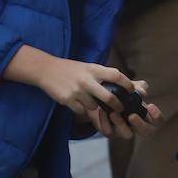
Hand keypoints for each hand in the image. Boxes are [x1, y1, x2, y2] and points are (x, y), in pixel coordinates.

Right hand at [18, 51, 136, 117]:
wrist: (46, 70)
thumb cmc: (71, 69)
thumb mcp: (88, 67)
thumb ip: (103, 75)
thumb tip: (124, 84)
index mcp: (94, 69)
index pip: (116, 76)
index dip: (127, 84)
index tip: (132, 91)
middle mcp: (87, 80)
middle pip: (109, 97)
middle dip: (117, 105)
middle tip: (120, 109)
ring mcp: (77, 91)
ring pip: (94, 106)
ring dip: (94, 107)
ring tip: (88, 100)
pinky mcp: (68, 100)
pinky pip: (81, 110)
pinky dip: (82, 108)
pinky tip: (76, 101)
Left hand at [86, 81, 161, 140]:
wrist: (100, 97)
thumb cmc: (120, 92)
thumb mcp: (129, 87)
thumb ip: (138, 87)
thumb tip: (143, 90)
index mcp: (145, 116)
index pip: (158, 122)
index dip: (157, 117)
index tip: (150, 106)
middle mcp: (137, 126)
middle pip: (147, 132)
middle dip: (140, 125)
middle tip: (132, 116)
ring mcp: (124, 130)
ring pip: (128, 135)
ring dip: (121, 124)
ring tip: (113, 113)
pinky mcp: (111, 132)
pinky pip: (110, 132)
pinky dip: (105, 122)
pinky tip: (102, 111)